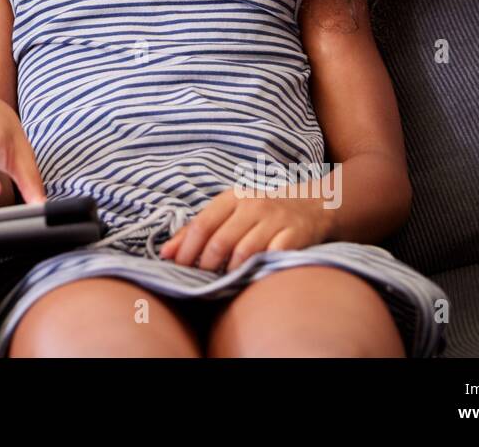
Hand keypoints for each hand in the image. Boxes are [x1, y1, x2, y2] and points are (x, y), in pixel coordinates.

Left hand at [159, 187, 333, 272]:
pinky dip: (258, 269)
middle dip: (206, 264)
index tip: (178, 266)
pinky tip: (250, 276)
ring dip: (230, 270)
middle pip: (220, 240)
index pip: (202, 224)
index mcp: (232, 198)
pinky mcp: (295, 235)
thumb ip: (196, 230)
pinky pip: (272, 256)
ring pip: (244, 251)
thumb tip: (165, 253)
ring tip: (223, 279)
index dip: (187, 249)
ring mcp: (276, 220)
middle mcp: (253, 205)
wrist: (313, 204)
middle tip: (201, 277)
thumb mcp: (228, 211)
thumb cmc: (260, 211)